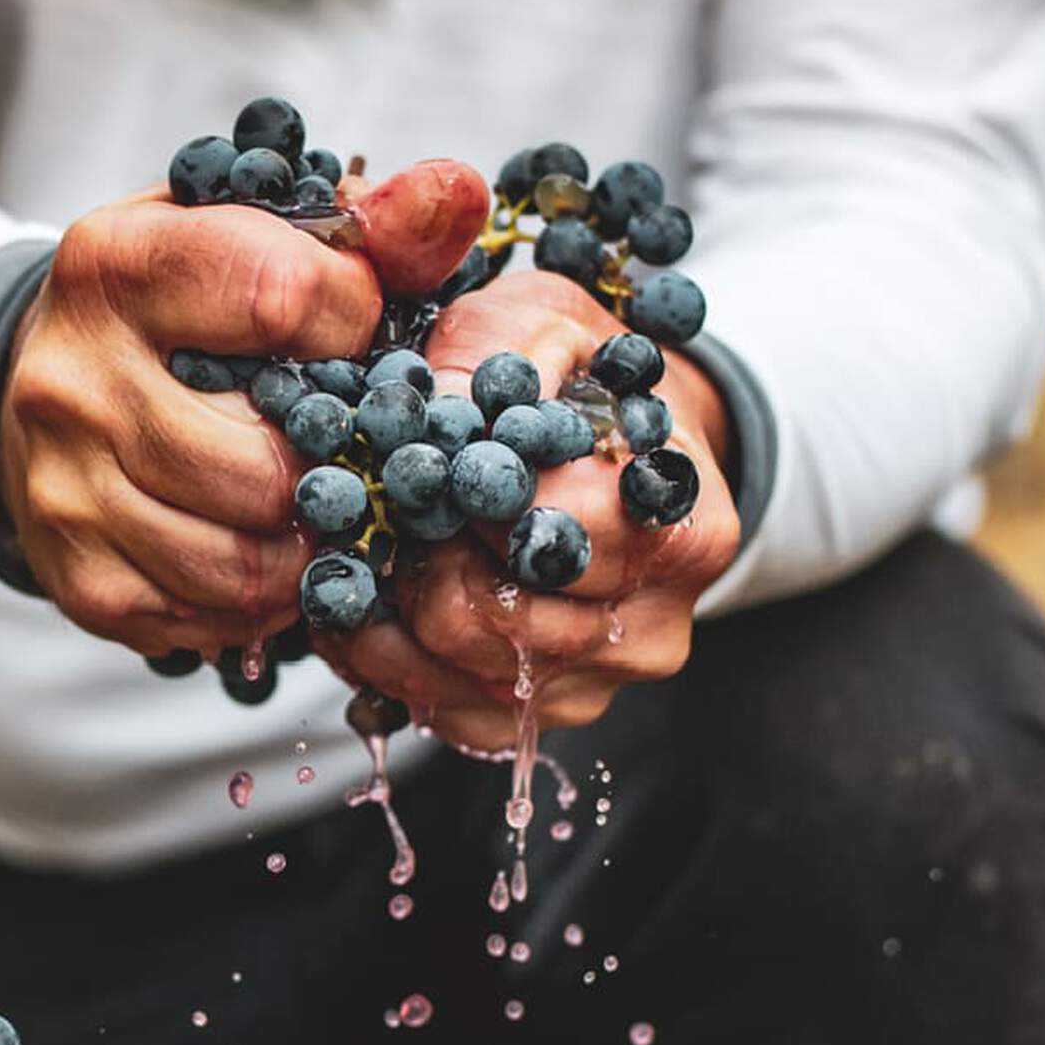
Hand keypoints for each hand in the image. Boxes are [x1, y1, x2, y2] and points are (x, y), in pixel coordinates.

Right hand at [0, 164, 487, 660]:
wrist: (35, 385)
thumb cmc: (170, 307)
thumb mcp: (243, 234)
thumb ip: (364, 226)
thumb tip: (458, 197)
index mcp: (117, 266)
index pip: (277, 295)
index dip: (351, 324)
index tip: (354, 337)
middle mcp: (75, 382)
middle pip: (262, 467)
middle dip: (332, 474)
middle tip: (351, 460)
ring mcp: (67, 491)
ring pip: (239, 564)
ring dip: (304, 555)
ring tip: (317, 520)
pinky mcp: (79, 582)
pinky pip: (207, 619)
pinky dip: (257, 606)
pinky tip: (263, 562)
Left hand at [333, 271, 740, 747]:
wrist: (614, 448)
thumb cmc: (577, 380)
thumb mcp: (544, 326)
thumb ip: (495, 360)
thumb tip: (434, 414)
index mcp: (681, 531)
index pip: (550, 533)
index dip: (472, 497)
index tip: (439, 462)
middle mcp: (652, 628)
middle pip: (495, 620)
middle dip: (417, 561)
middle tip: (386, 513)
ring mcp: (599, 684)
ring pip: (455, 675)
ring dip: (385, 618)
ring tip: (363, 555)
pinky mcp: (542, 719)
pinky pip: (445, 712)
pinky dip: (389, 663)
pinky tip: (377, 607)